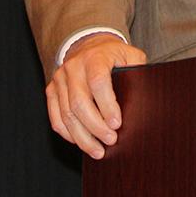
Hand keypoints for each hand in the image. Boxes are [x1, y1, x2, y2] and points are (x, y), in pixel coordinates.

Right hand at [46, 33, 146, 158]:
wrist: (89, 46)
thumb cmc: (114, 55)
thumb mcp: (131, 55)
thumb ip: (137, 71)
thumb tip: (144, 97)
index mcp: (95, 57)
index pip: (98, 83)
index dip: (107, 106)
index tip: (117, 124)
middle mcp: (74, 68)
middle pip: (80, 103)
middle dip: (95, 126)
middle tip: (111, 141)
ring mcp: (60, 80)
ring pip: (67, 114)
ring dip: (83, 136)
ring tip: (98, 150)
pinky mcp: (51, 91)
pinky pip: (56, 117)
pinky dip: (68, 133)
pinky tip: (81, 142)